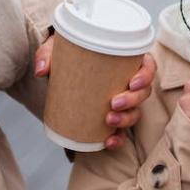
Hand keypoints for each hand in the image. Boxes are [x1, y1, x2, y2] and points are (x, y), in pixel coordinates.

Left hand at [34, 35, 156, 149]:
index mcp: (125, 60)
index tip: (133, 82)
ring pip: (136, 112)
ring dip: (126, 119)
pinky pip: (122, 131)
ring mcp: (122, 101)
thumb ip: (48, 54)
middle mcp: (128, 81)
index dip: (146, 75)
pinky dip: (117, 138)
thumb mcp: (59, 48)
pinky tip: (107, 141)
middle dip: (132, 100)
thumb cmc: (68, 54)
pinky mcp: (113, 116)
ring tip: (109, 121)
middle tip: (113, 103)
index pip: (147, 66)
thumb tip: (42, 69)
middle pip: (143, 92)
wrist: (61, 68)